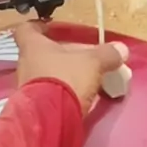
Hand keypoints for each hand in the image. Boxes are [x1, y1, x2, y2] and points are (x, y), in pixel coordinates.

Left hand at [14, 22, 128, 114]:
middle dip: (60, 55)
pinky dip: (61, 93)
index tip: (50, 27)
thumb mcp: (92, 62)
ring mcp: (27, 88)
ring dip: (62, 75)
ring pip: (45, 74)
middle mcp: (25, 65)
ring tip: (85, 79)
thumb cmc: (65, 79)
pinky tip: (79, 96)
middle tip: (80, 57)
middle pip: (40, 54)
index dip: (38, 26)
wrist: (50, 120)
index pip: (27, 29)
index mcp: (33, 47)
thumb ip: (106, 54)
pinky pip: (48, 94)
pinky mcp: (35, 107)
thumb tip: (121, 49)